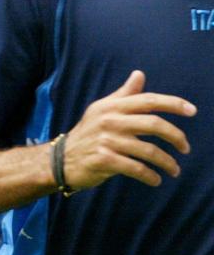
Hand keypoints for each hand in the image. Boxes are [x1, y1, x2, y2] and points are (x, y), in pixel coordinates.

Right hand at [63, 70, 194, 189]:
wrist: (62, 159)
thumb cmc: (88, 133)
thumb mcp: (102, 110)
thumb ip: (124, 95)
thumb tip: (139, 74)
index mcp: (111, 107)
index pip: (147, 100)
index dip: (172, 103)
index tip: (192, 111)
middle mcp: (109, 121)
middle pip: (153, 124)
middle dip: (176, 136)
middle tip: (186, 148)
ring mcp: (106, 141)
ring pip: (148, 150)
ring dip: (167, 162)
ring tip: (174, 170)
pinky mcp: (104, 160)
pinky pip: (136, 168)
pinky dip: (150, 176)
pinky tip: (156, 180)